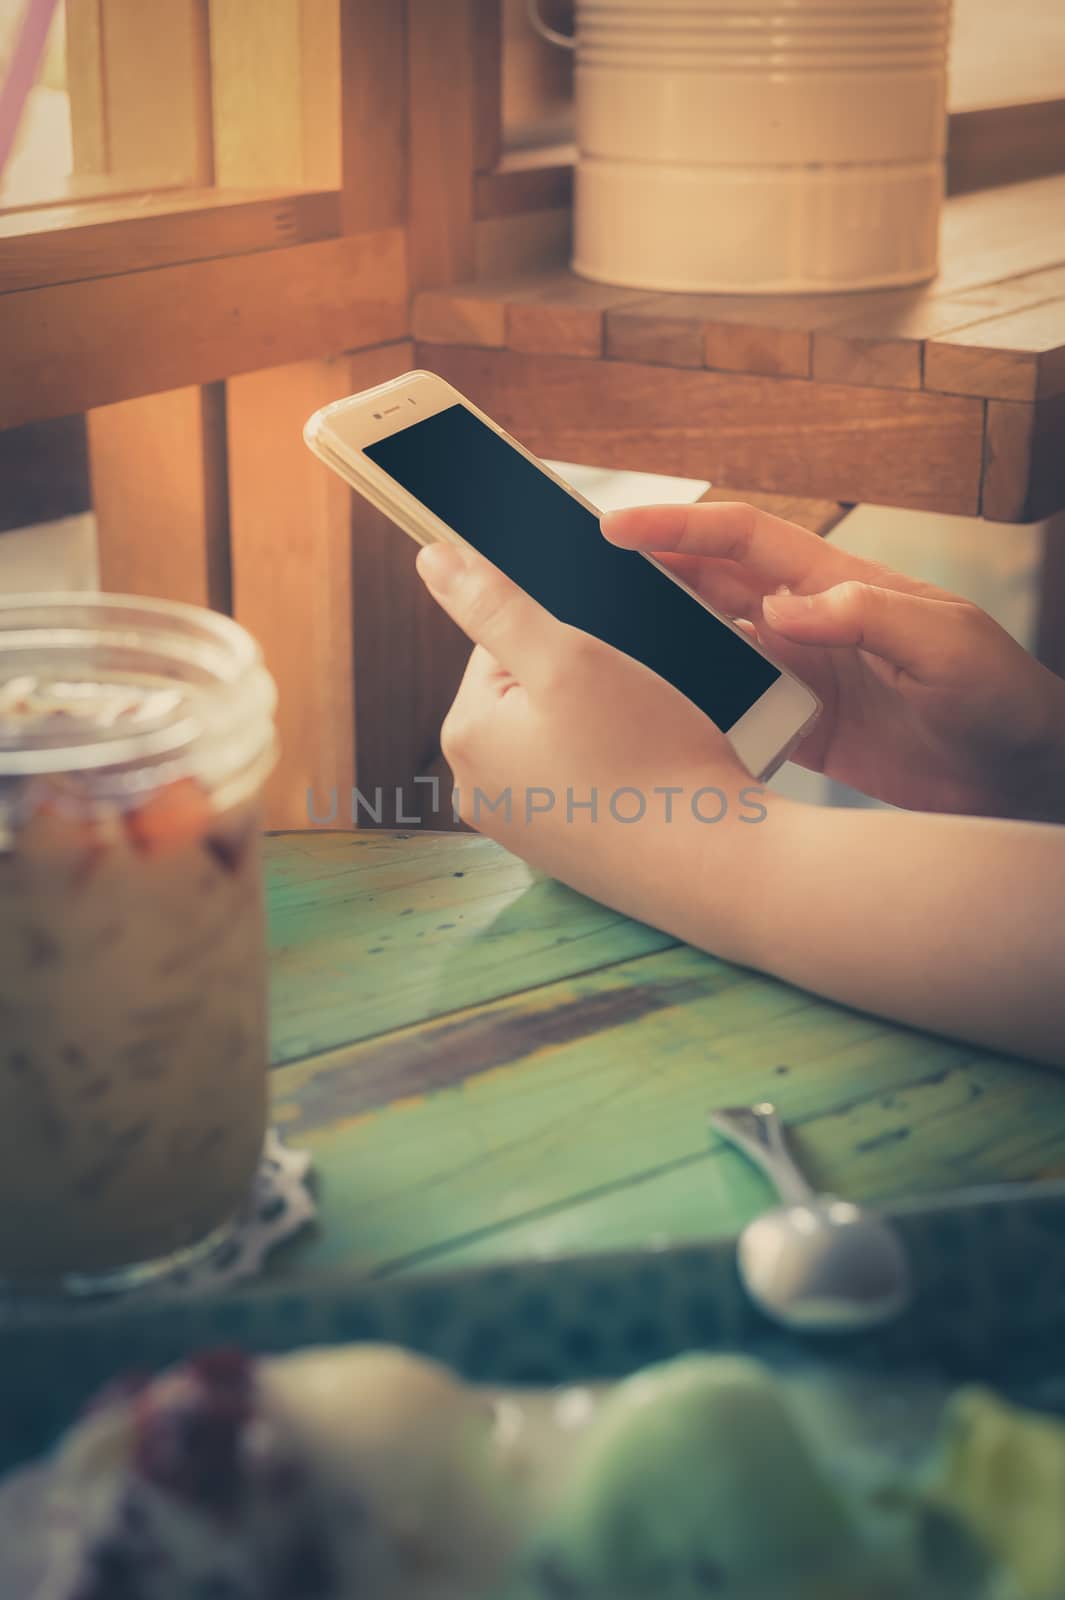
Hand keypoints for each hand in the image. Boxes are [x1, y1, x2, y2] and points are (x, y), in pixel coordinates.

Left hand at [415, 540, 772, 948]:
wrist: (715, 865)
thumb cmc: (648, 758)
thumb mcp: (569, 657)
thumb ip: (495, 604)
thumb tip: (430, 559)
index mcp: (466, 737)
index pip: (499, 646)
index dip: (563, 638)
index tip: (612, 661)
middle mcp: (480, 791)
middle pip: (528, 693)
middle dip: (581, 683)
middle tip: (637, 702)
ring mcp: (522, 829)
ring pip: (560, 736)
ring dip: (601, 724)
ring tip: (648, 738)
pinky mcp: (566, 853)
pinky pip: (583, 782)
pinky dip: (614, 771)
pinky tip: (649, 778)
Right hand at [603, 501, 1064, 820]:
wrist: (1020, 775)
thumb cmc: (999, 696)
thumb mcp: (945, 644)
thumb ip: (868, 616)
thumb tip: (780, 608)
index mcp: (836, 583)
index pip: (740, 539)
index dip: (676, 529)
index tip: (615, 531)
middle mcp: (806, 621)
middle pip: (707, 582)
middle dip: (643, 572)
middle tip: (574, 574)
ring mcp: (798, 674)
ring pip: (707, 643)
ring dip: (656, 638)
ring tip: (593, 644)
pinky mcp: (797, 727)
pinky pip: (727, 707)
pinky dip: (688, 706)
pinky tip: (650, 715)